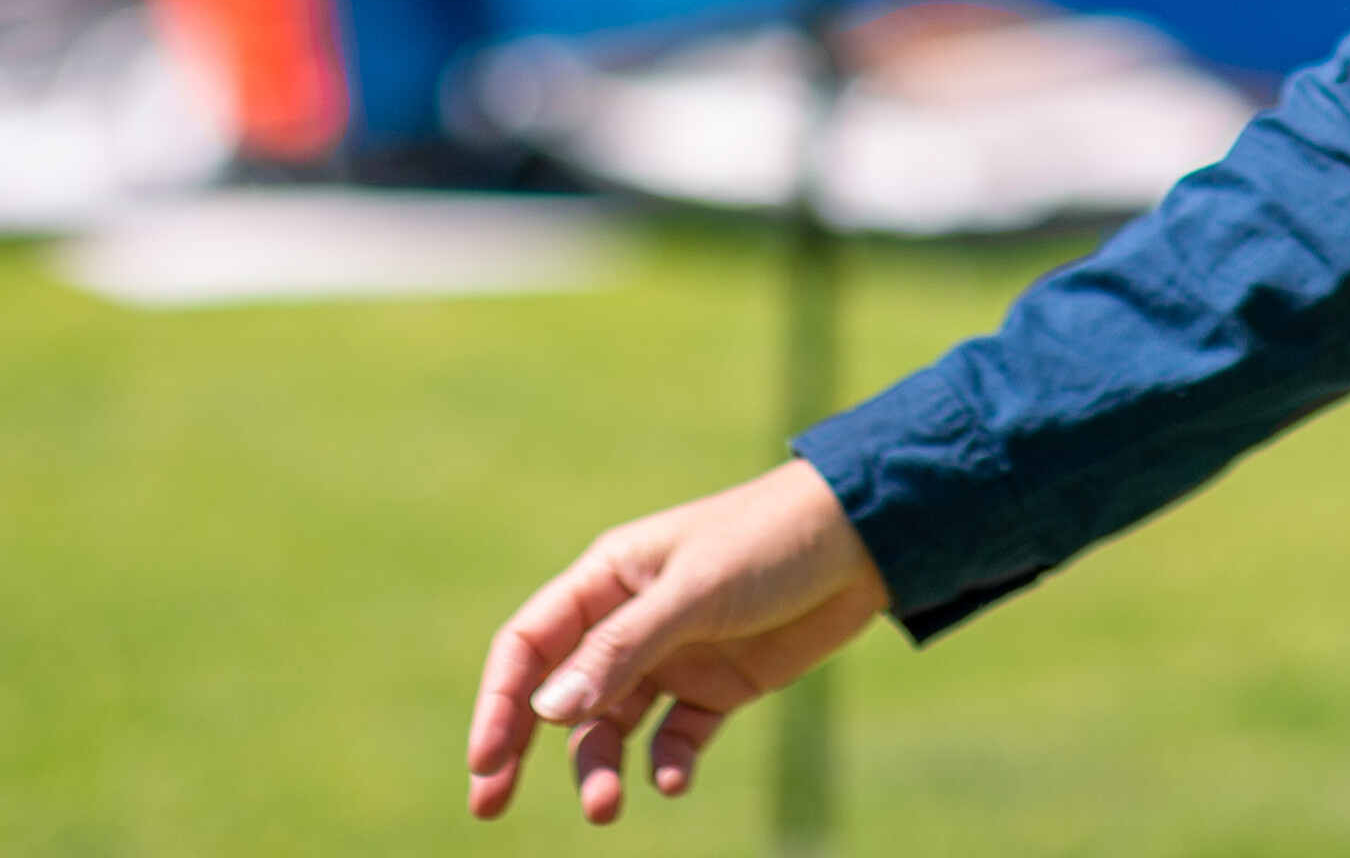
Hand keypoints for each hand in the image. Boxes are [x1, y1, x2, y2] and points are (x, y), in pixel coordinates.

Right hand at [467, 459, 889, 823]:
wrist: (864, 541)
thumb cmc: (769, 542)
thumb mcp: (693, 592)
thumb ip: (622, 651)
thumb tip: (545, 711)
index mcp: (608, 579)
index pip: (530, 644)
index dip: (501, 701)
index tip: (485, 762)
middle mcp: (628, 621)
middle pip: (556, 694)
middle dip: (520, 748)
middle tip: (488, 807)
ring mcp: (673, 657)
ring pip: (612, 726)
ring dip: (599, 768)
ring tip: (607, 808)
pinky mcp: (718, 687)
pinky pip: (674, 739)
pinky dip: (665, 765)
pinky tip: (671, 780)